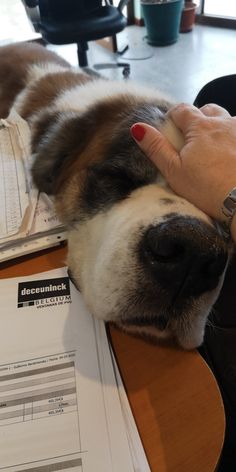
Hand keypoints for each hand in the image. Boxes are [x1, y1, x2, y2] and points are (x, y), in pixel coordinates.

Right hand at [130, 103, 235, 224]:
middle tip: (191, 140)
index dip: (172, 117)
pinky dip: (231, 139)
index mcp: (201, 127)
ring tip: (212, 149)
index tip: (169, 130)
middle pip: (207, 110)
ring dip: (217, 127)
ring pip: (226, 120)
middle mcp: (224, 123)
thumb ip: (156, 147)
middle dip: (197, 119)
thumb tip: (137, 127)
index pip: (182, 109)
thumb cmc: (207, 188)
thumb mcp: (174, 171)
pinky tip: (228, 156)